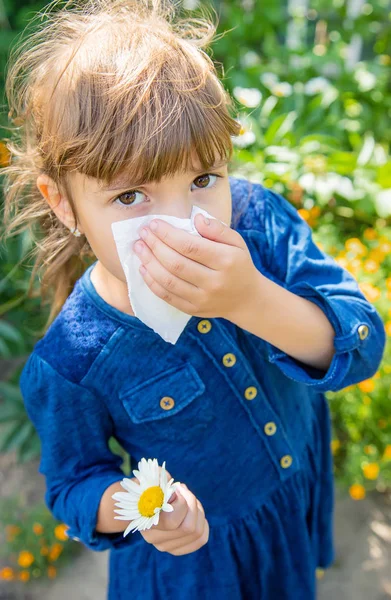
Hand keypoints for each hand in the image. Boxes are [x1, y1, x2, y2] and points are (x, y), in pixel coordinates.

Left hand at [133, 213, 257, 319]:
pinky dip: (152, 282)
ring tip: (139, 248)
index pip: (191, 246)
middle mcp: (214, 282)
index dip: (168, 234)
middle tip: (143, 233)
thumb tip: (196, 218)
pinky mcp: (193, 310)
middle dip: (155, 246)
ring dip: (149, 263)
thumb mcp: (236, 242)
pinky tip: (143, 268)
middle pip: (176, 263)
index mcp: (226, 261)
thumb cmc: (238, 264)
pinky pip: (167, 296)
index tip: (154, 224)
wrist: (247, 299)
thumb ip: (217, 228)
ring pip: (168, 281)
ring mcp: (202, 299)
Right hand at [140, 469, 208, 555]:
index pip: (172, 521)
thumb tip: (170, 484)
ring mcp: (165, 546)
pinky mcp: (176, 548)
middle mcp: (154, 538)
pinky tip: (195, 512)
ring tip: (187, 498)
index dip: (181, 502)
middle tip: (183, 490)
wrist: (138, 502)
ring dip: (198, 511)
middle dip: (192, 503)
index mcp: (146, 521)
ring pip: (197, 533)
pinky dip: (203, 523)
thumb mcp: (150, 478)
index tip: (175, 488)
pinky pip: (200, 539)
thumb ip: (159, 478)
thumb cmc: (146, 486)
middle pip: (189, 528)